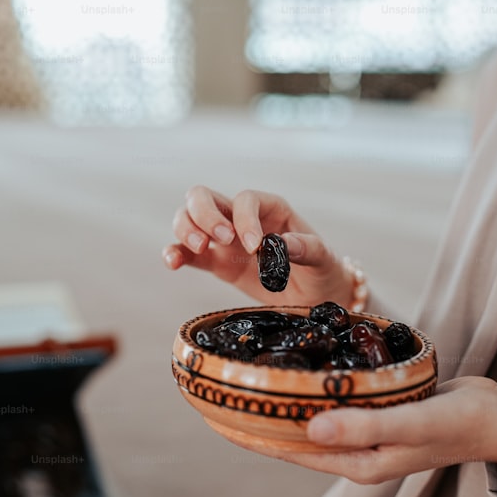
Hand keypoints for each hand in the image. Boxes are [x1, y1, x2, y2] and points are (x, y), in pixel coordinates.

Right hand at [162, 186, 355, 306]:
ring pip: (189, 218)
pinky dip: (175, 253)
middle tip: (220, 241)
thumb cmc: (322, 274)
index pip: (245, 200)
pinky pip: (187, 253)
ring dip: (186, 229)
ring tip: (201, 250)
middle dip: (205, 215)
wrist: (316, 300)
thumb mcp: (323, 261)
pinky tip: (173, 262)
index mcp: (271, 210)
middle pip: (204, 197)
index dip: (244, 219)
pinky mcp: (216, 263)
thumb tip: (285, 244)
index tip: (255, 247)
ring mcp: (225, 240)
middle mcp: (243, 219)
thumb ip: (307, 249)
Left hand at [219, 377, 496, 484]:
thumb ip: (363, 427)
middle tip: (214, 389)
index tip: (211, 414)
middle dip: (252, 416)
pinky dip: (306, 386)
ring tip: (241, 377)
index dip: (249, 433)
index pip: (288, 449)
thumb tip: (308, 428)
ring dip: (275, 399)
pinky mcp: (375, 410)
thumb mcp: (413, 423)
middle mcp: (354, 450)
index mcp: (357, 462)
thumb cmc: (461, 423)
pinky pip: (329, 399)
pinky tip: (292, 366)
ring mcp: (364, 431)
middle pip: (289, 434)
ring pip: (306, 415)